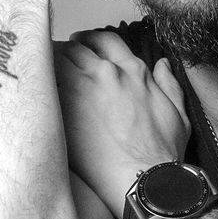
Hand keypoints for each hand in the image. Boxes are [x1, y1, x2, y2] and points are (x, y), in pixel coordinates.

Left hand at [54, 29, 189, 218]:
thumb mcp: (179, 114)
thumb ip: (169, 84)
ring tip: (46, 73)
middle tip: (59, 60)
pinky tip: (38, 89)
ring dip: (51, 61)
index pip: (104, 40)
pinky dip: (41, 80)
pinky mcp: (63, 108)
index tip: (82, 48)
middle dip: (66, 50)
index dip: (89, 41)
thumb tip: (162, 64)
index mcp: (133, 71)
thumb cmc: (161, 153)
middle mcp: (107, 73)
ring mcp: (82, 88)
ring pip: (57, 57)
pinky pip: (45, 80)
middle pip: (76, 46)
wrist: (143, 178)